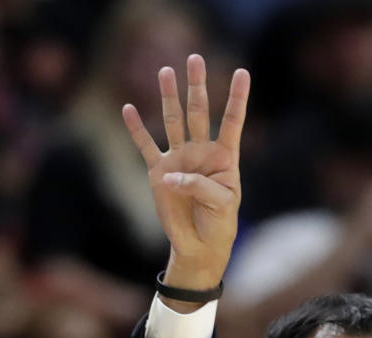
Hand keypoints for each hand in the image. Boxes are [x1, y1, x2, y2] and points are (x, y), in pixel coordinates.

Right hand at [123, 54, 249, 289]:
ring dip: (169, 97)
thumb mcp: (222, 205)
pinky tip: (128, 109)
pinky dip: (136, 129)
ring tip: (166, 72)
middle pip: (198, 112)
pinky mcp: (159, 172)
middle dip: (197, 86)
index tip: (242, 72)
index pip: (232, 122)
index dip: (237, 98)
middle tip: (195, 59)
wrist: (200, 245)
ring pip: (173, 121)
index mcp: (225, 158)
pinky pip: (146, 146)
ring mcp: (179, 159)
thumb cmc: (219, 223)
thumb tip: (171, 175)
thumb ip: (201, 186)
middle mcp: (201, 152)